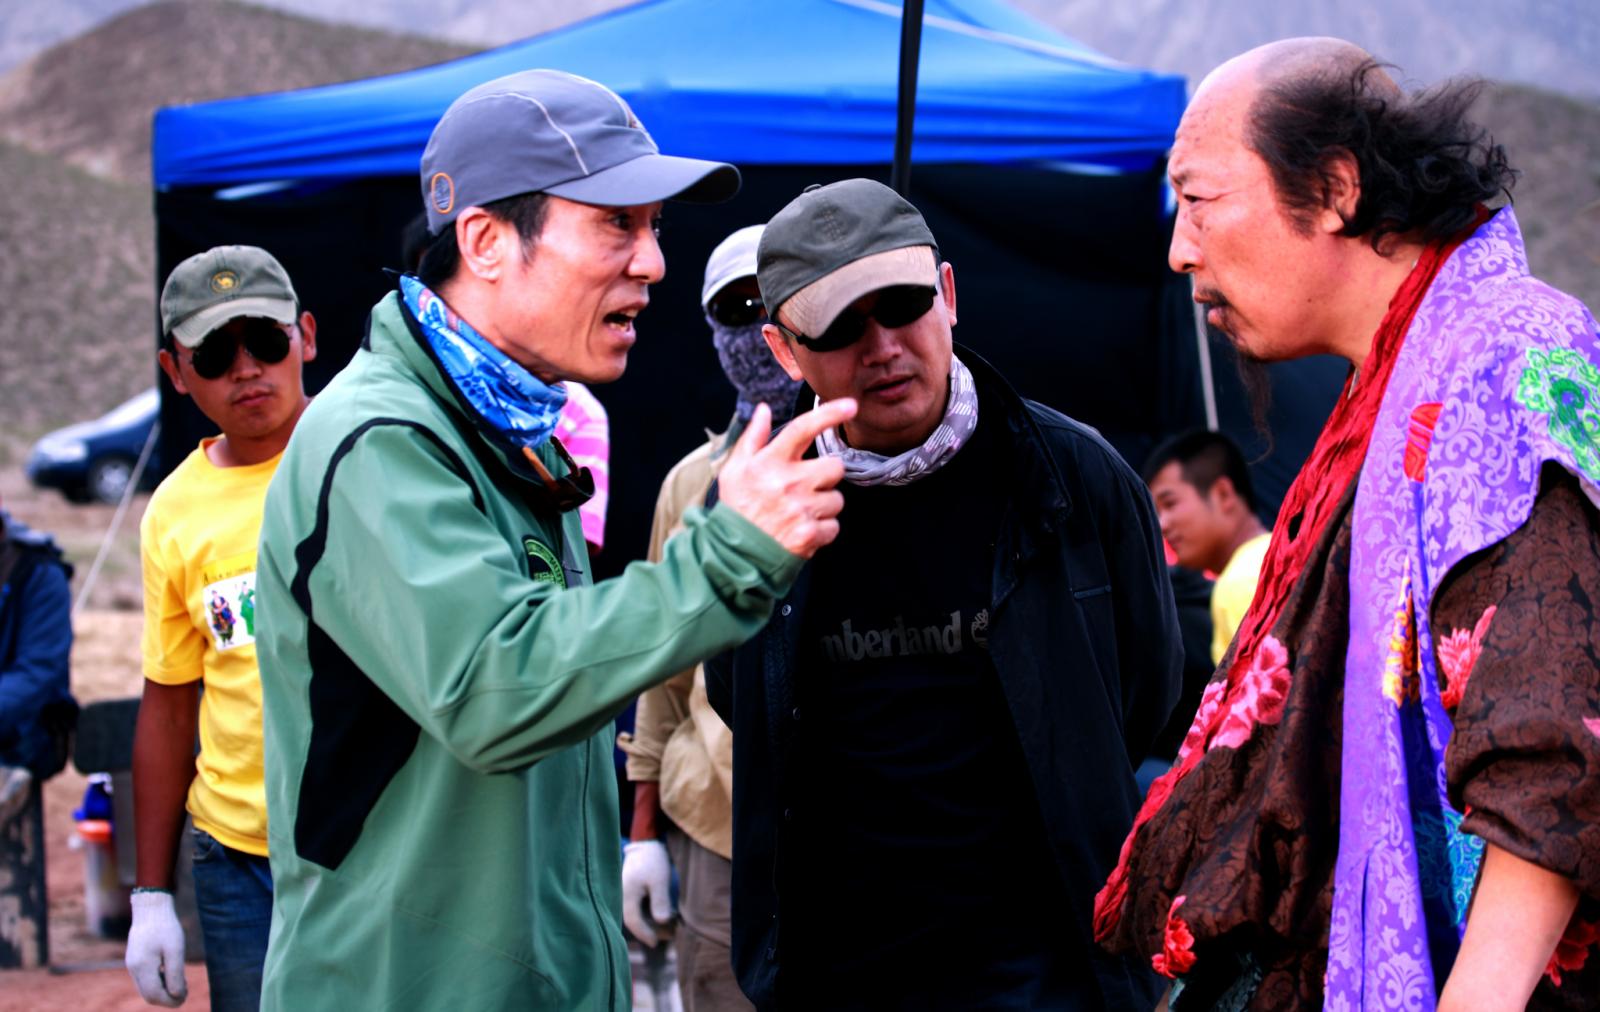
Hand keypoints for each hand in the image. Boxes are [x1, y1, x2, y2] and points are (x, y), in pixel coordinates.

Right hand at [126, 889, 186, 1005]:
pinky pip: (145, 980)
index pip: (154, 996)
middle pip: (149, 996)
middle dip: (167, 998)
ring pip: (147, 989)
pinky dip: (159, 982)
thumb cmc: (166, 927)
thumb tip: (176, 996)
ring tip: (181, 980)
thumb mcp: (175, 950)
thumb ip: (175, 974)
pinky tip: (172, 972)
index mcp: (142, 967)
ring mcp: (132, 965)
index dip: (170, 1000)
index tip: (185, 995)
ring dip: (164, 990)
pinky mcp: (135, 961)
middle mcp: (134, 969)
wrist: (150, 908)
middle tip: (185, 989)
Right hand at [621, 839, 673, 946]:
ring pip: (631, 915)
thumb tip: (661, 921)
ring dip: (646, 923)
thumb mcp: (660, 880)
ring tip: (664, 927)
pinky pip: (633, 908)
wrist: (645, 844)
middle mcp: (620, 896)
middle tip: (664, 936)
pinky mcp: (626, 892)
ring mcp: (621, 894)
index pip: (632, 921)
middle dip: (646, 931)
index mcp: (626, 894)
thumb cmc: (653, 861)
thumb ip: (660, 901)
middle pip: (631, 921)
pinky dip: (644, 914)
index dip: (644, 934)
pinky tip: (657, 915)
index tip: (655, 943)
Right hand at [717, 399, 856, 558]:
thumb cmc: (737, 509)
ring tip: (799, 512)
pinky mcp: (811, 533)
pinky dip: (822, 530)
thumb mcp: (735, 469)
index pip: (802, 429)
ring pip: (837, 499)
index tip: (850, 406)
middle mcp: (788, 482)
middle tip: (804, 488)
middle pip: (834, 467)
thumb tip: (763, 409)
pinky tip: (802, 529)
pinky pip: (834, 525)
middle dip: (825, 477)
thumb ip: (752, 437)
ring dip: (823, 506)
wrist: (733, 554)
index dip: (829, 414)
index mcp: (770, 462)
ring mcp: (801, 509)